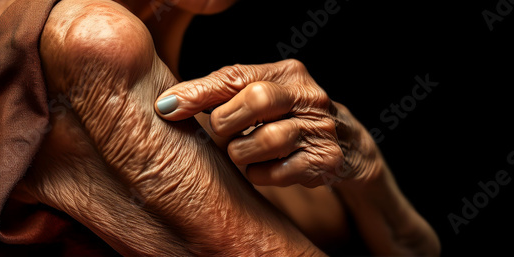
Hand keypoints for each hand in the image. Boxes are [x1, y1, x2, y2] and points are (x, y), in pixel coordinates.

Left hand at [154, 59, 380, 187]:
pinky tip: (265, 168)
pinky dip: (261, 174)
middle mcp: (309, 95)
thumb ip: (221, 93)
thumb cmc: (289, 118)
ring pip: (265, 140)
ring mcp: (321, 128)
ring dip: (243, 153)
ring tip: (246, 152)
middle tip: (225, 133)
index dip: (198, 92)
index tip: (166, 107)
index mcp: (289, 73)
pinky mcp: (326, 160)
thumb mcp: (263, 96)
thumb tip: (167, 103)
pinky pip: (277, 172)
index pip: (236, 75)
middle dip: (228, 123)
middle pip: (256, 100)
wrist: (347, 146)